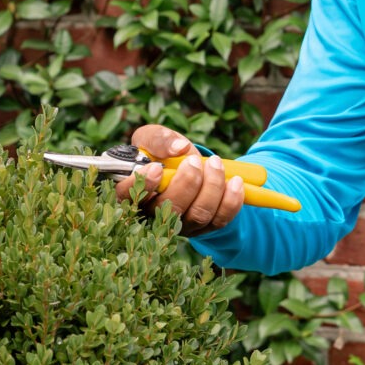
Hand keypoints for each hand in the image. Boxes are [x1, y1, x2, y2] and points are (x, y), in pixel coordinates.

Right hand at [116, 124, 244, 232]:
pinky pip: (220, 220)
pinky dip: (232, 200)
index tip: (157, 168)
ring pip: (198, 214)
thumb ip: (160, 138)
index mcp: (134, 192)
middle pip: (170, 209)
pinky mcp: (203, 227)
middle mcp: (155, 214)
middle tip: (195, 160)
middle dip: (188, 182)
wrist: (186, 165)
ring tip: (216, 163)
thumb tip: (180, 148)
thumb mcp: (154, 137)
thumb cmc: (162, 152)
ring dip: (212, 187)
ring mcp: (180, 225)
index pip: (128, 196)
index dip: (143, 185)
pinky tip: (236, 181)